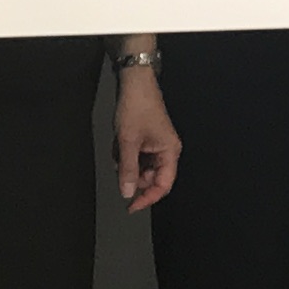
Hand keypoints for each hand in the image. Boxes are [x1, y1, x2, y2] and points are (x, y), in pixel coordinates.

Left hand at [115, 62, 181, 210]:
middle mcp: (167, 150)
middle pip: (151, 178)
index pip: (163, 185)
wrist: (134, 82)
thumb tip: (126, 192)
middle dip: (133, 176)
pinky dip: (127, 155)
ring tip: (119, 149)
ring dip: (128, 164)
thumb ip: (128, 169)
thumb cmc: (137, 106)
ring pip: (142, 168)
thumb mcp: (128, 141)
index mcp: (170, 152)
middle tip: (120, 168)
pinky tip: (120, 143)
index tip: (131, 206)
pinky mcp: (148, 139)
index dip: (147, 198)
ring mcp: (157, 145)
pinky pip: (137, 157)